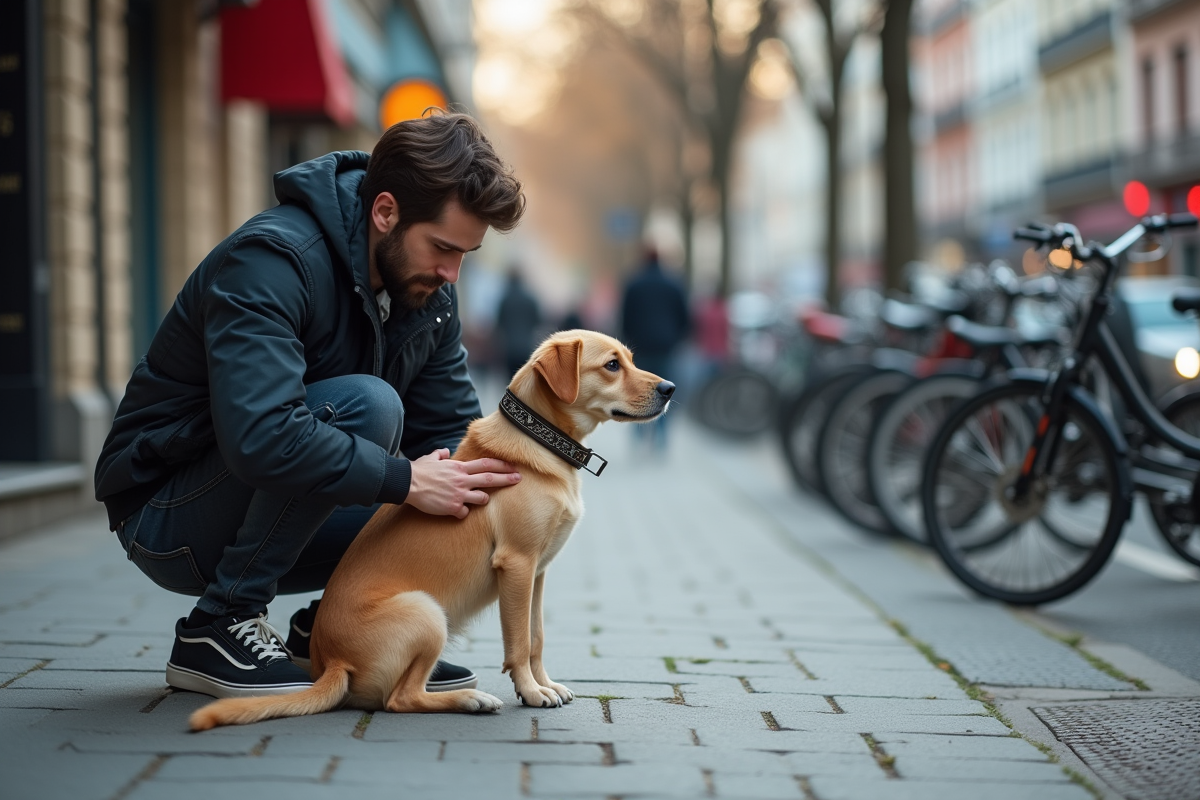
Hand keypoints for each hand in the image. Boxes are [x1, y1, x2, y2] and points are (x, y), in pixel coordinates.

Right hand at [406, 449, 520, 518]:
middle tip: (519, 479)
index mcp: (459, 467)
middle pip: (490, 479)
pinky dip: (461, 512)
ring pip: (482, 498)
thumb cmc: (418, 470)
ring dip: (483, 499)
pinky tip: (455, 511)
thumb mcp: (431, 458)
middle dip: (507, 479)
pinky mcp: (452, 507)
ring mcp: (459, 494)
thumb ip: (441, 454)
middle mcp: (462, 480)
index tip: (513, 467)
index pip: (486, 464)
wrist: (407, 483)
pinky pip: (464, 512)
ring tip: (480, 499)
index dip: (501, 465)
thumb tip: (445, 452)